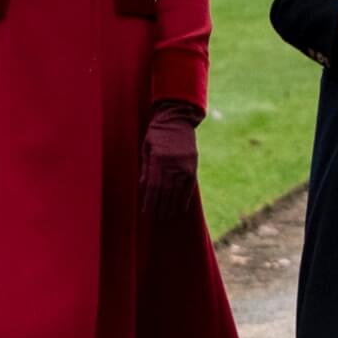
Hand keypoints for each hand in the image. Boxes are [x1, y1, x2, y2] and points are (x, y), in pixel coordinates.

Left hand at [140, 101, 202, 219]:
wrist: (177, 118)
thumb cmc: (157, 132)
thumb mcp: (146, 147)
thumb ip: (146, 167)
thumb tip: (144, 188)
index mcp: (159, 158)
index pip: (154, 186)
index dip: (150, 202)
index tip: (146, 213)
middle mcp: (173, 163)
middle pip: (165, 191)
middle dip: (159, 207)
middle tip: (154, 219)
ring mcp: (185, 165)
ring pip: (177, 191)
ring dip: (171, 206)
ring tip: (166, 217)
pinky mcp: (193, 165)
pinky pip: (189, 186)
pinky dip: (184, 198)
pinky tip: (180, 208)